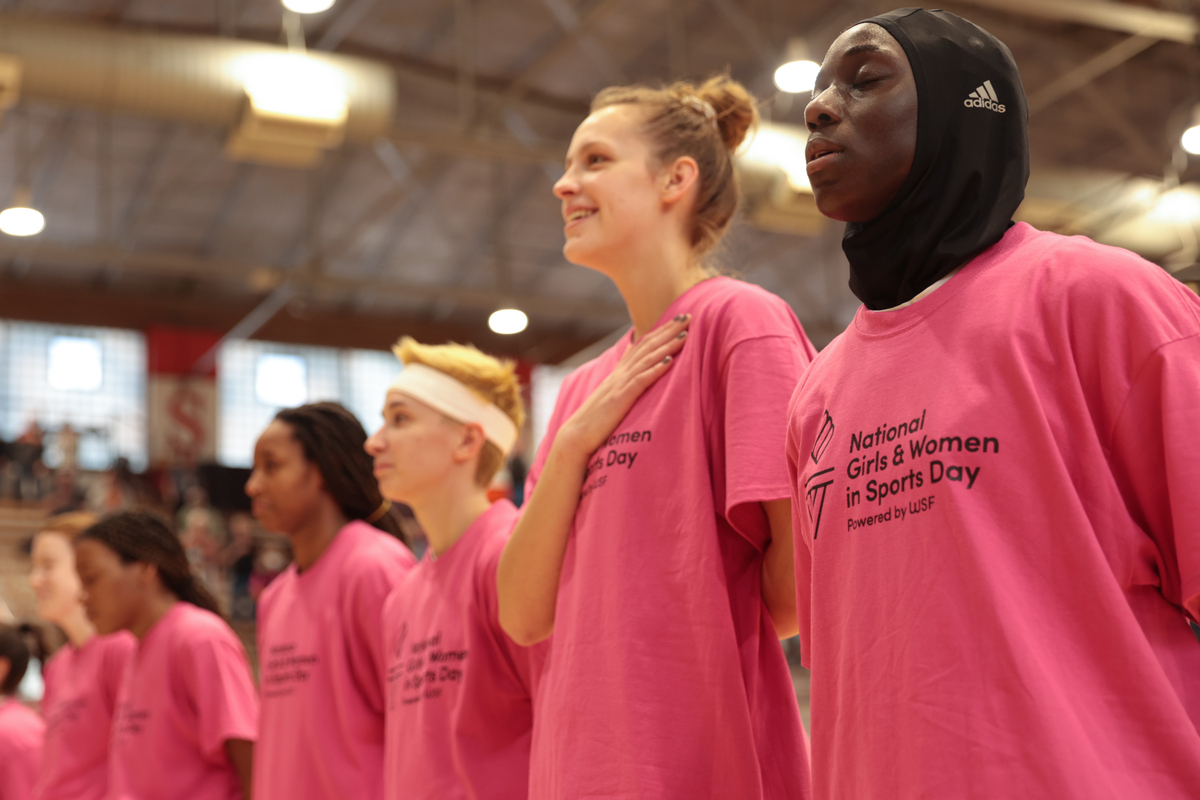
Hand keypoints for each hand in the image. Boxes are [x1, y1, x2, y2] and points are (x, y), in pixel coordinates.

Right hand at [556, 314, 690, 459]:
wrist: (576, 435)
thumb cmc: (596, 419)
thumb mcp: (610, 393)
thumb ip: (621, 374)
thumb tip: (629, 353)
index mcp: (619, 372)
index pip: (642, 344)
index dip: (661, 330)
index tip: (678, 317)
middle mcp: (620, 373)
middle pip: (647, 346)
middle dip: (668, 330)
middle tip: (688, 315)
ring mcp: (619, 384)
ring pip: (647, 359)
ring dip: (667, 345)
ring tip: (685, 334)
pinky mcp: (620, 398)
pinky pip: (641, 380)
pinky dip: (656, 369)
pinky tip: (670, 360)